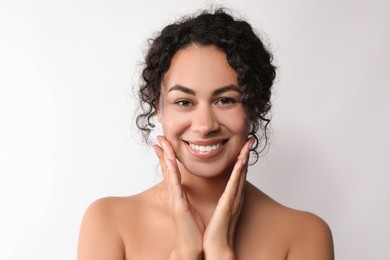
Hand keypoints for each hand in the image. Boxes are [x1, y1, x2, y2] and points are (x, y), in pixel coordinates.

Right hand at [153, 136, 203, 258]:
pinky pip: (175, 186)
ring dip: (166, 158)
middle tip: (159, 137)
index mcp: (178, 192)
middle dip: (164, 151)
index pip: (170, 169)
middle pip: (167, 168)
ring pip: (169, 174)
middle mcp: (174, 193)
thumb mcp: (188, 205)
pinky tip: (170, 163)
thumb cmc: (191, 226)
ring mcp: (175, 198)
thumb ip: (185, 194)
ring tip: (163, 144)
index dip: (166, 155)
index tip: (162, 141)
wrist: (191, 244)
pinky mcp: (179, 205)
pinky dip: (171, 174)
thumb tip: (184, 185)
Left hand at [202, 137, 253, 259]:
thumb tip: (224, 192)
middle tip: (250, 138)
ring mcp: (234, 198)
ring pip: (241, 174)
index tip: (244, 144)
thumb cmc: (218, 229)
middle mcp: (236, 195)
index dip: (242, 157)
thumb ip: (224, 198)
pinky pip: (234, 184)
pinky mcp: (229, 203)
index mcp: (232, 195)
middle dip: (247, 153)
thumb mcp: (221, 209)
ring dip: (245, 158)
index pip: (238, 172)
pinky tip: (242, 161)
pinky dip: (239, 172)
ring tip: (248, 144)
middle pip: (243, 170)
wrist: (218, 246)